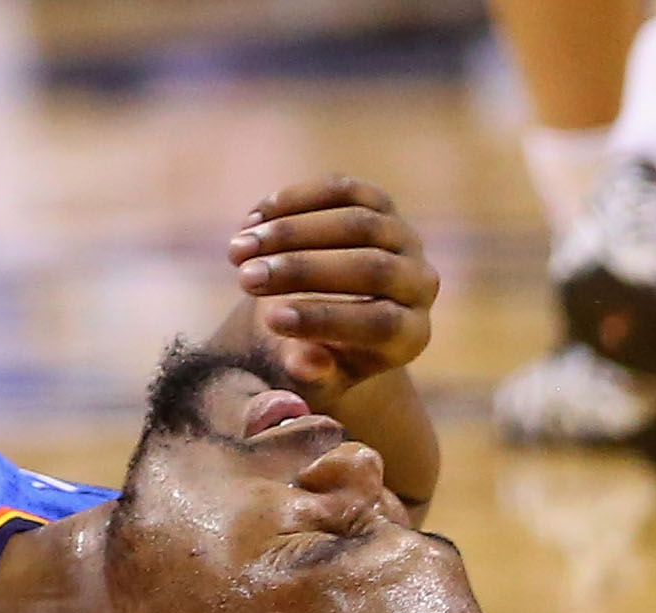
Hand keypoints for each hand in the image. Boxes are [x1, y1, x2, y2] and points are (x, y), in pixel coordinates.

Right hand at [227, 177, 438, 409]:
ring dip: (290, 232)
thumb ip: (308, 375)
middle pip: (371, 267)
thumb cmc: (306, 358)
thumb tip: (306, 366)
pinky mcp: (379, 204)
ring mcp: (403, 238)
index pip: (379, 323)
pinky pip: (341, 190)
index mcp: (409, 336)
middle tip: (245, 280)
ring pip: (357, 221)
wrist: (314, 320)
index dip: (325, 319)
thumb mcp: (305, 379)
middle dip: (301, 270)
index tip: (270, 320)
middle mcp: (419, 284)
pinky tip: (251, 220)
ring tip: (235, 251)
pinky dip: (293, 201)